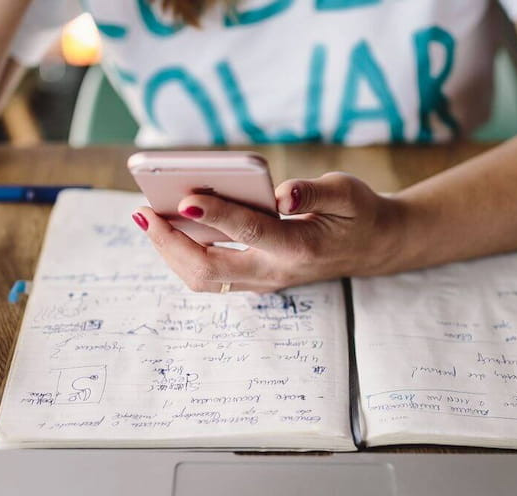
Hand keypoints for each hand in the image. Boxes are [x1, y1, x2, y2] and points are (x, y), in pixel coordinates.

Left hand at [131, 172, 401, 292]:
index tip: (185, 197)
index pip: (250, 231)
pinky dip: (183, 253)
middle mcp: (275, 271)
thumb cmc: (358, 213)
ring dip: (170, 251)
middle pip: (210, 268)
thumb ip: (314, 193)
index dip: (216, 213)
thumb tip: (282, 194)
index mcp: (299, 247)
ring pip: (203, 278)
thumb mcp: (347, 193)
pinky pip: (210, 275)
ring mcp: (262, 280)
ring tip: (147, 218)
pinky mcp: (254, 279)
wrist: (373, 247)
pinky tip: (168, 227)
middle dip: (170, 242)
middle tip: (143, 211)